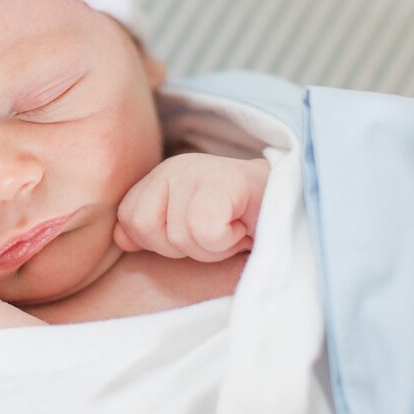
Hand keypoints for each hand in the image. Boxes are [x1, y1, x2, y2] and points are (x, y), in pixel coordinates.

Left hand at [113, 154, 269, 261]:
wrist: (293, 212)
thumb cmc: (238, 223)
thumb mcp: (185, 229)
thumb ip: (149, 229)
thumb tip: (120, 237)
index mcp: (161, 175)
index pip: (128, 218)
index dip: (159, 240)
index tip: (195, 232)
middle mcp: (175, 166)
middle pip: (145, 227)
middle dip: (181, 246)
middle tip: (215, 232)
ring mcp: (199, 170)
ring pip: (178, 235)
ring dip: (209, 246)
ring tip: (231, 228)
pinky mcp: (225, 181)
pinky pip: (205, 231)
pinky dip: (225, 241)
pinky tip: (242, 227)